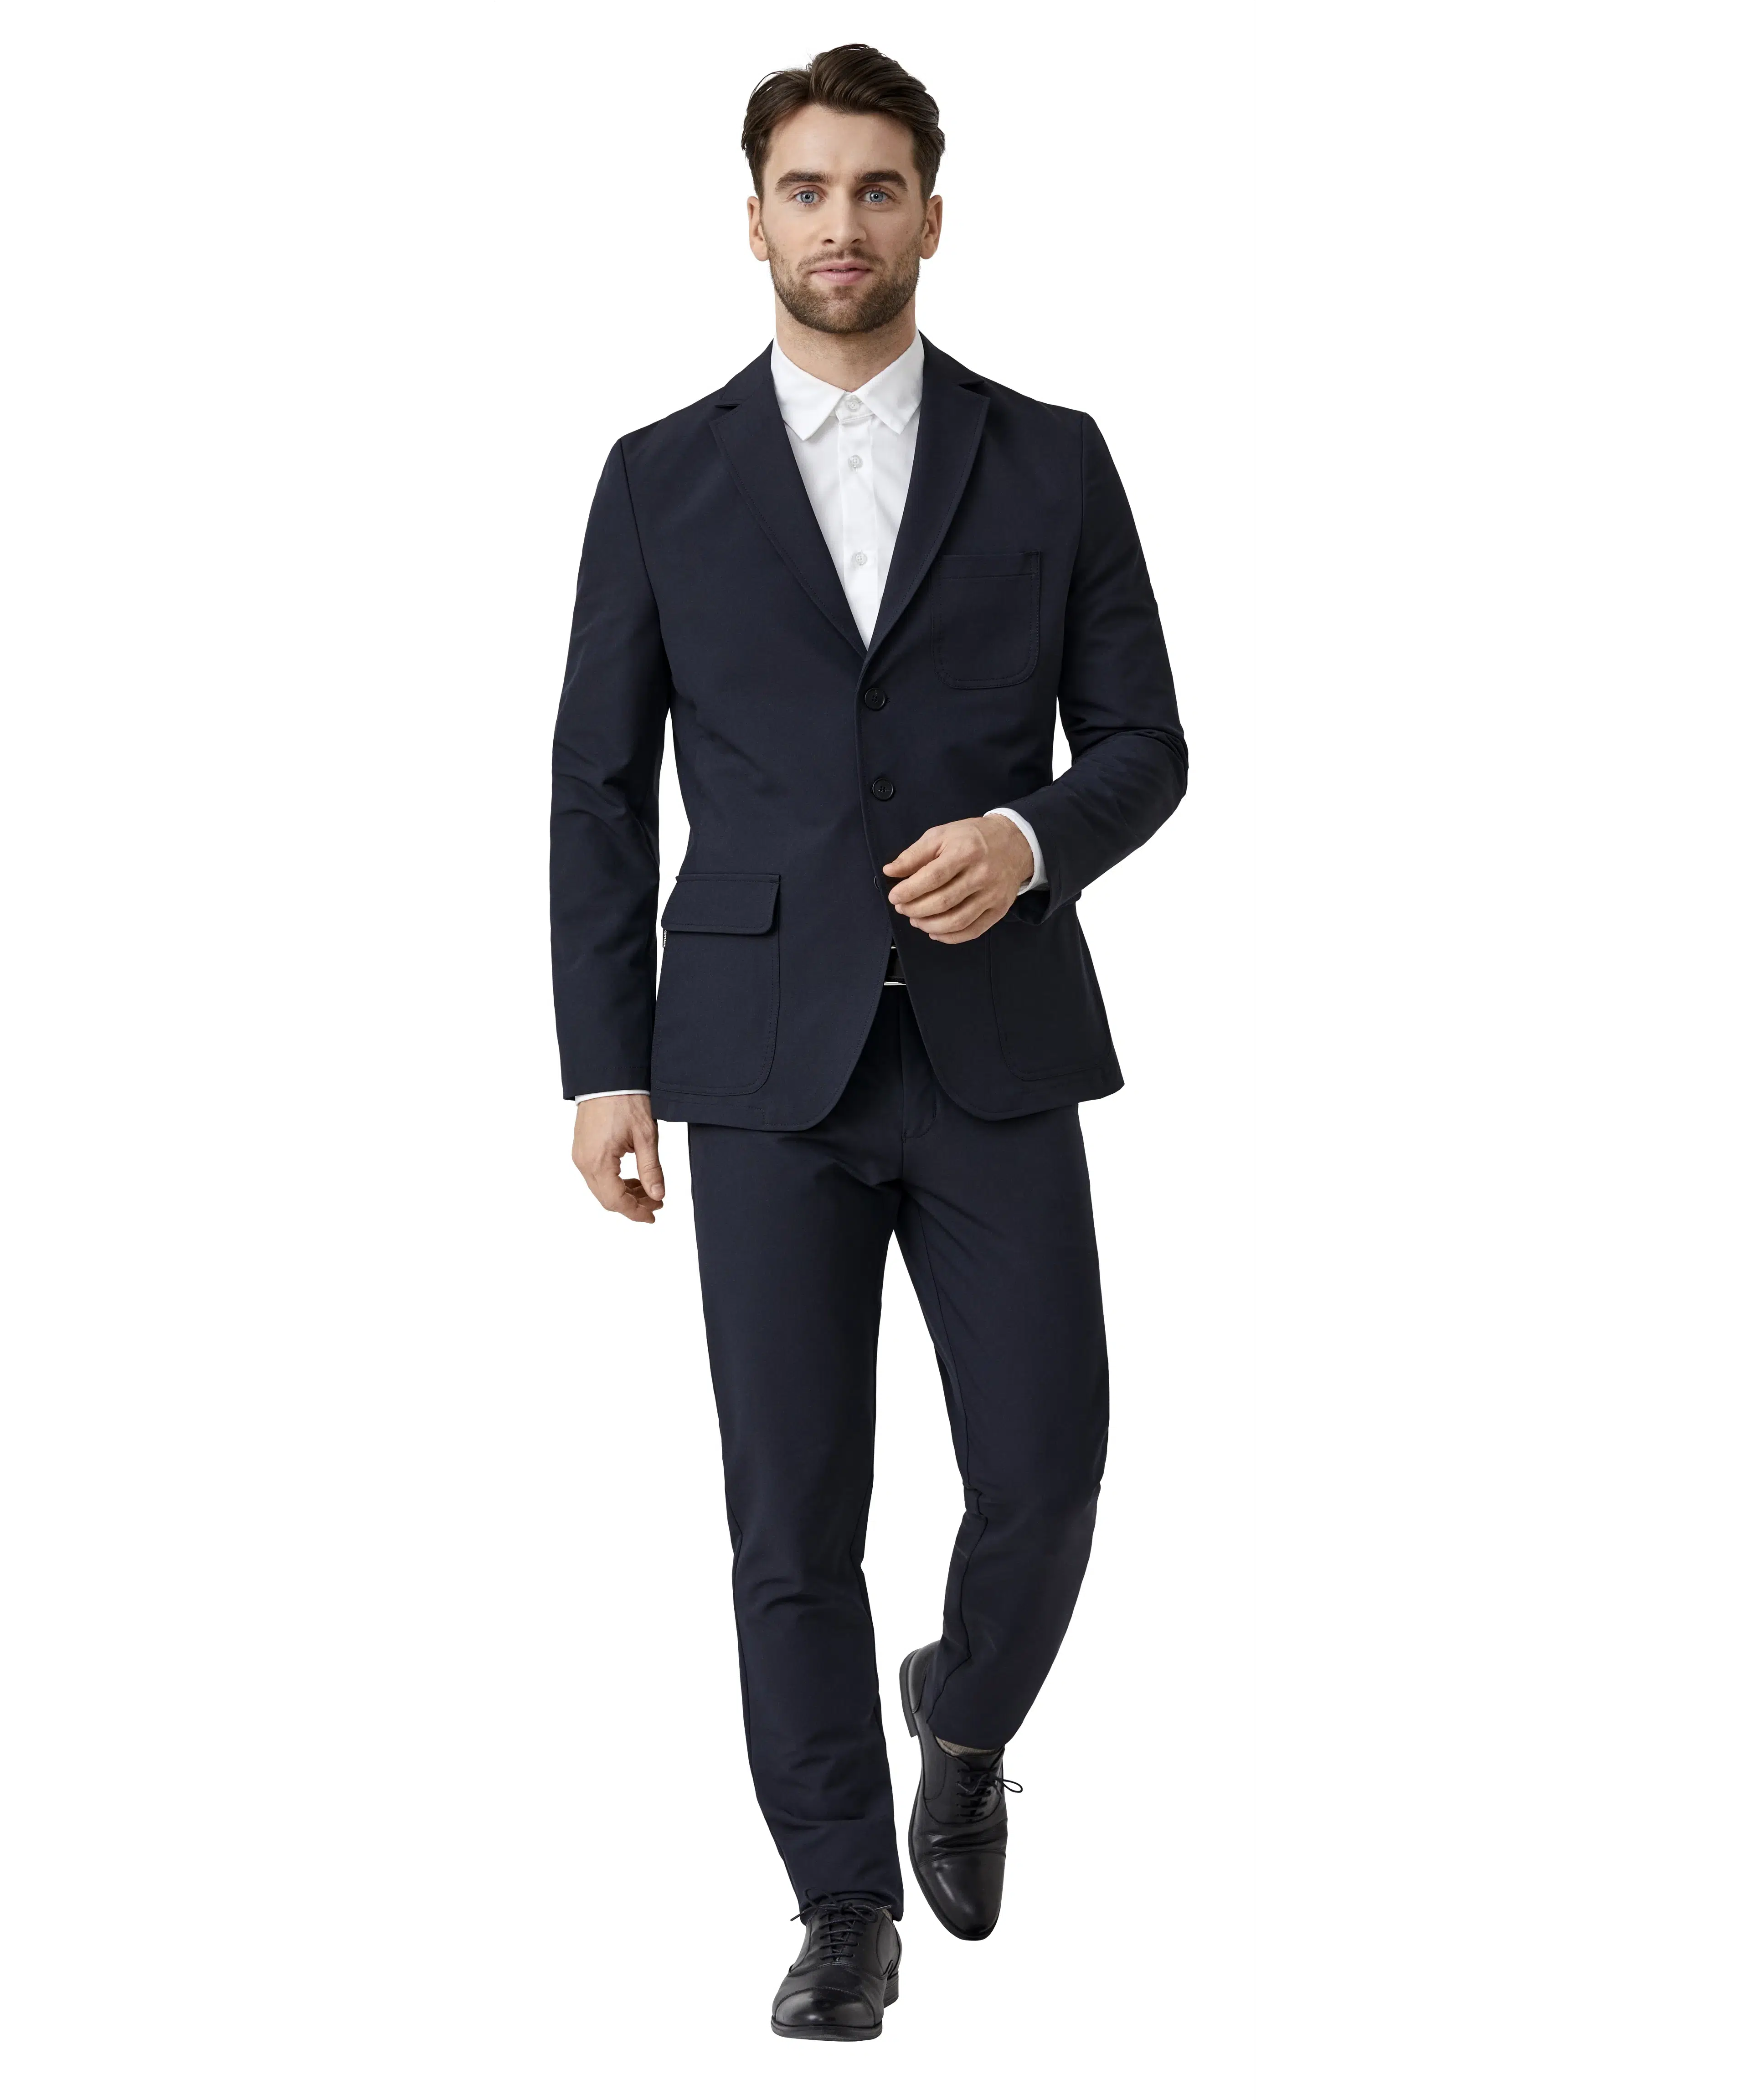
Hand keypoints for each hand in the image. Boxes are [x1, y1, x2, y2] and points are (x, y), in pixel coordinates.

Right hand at [572, 1095, 665, 1223]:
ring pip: (601, 1189)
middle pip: (607, 1199)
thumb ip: (651, 1169)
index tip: (653, 1216)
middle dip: (633, 1205)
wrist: (607, 1076)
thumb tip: (658, 1195)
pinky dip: (614, 1182)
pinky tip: (632, 1179)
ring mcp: (580, 1155)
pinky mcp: (582, 1148)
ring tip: (649, 1191)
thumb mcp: (645, 1136)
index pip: (616, 1201)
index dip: (636, 1213)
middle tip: (657, 1203)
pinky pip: (596, 1175)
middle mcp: (583, 1162)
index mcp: (598, 1162)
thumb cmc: (626, 1100)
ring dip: (624, 1194)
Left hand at [884, 816, 1033, 943]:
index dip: (910, 890)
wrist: (1015, 843)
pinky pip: (973, 931)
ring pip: (957, 920)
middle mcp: (982, 874)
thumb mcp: (941, 835)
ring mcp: (992, 895)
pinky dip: (950, 937)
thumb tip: (891, 871)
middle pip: (943, 901)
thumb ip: (914, 854)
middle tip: (902, 908)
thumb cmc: (973, 838)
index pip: (933, 877)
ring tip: (915, 920)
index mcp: (966, 851)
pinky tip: (935, 931)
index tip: (895, 896)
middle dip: (916, 909)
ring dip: (929, 925)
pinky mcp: (999, 909)